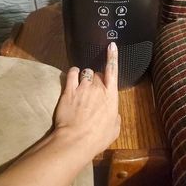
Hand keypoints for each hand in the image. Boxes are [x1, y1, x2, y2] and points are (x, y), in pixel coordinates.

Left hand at [55, 42, 120, 157]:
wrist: (76, 140)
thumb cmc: (97, 137)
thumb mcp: (114, 129)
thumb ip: (115, 117)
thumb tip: (113, 113)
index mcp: (111, 95)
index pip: (113, 70)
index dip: (112, 56)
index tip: (111, 46)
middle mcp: (98, 87)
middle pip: (97, 73)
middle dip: (96, 79)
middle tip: (92, 91)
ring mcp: (83, 87)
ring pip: (85, 72)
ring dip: (85, 76)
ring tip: (82, 85)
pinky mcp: (69, 90)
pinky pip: (72, 73)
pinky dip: (73, 72)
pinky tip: (73, 75)